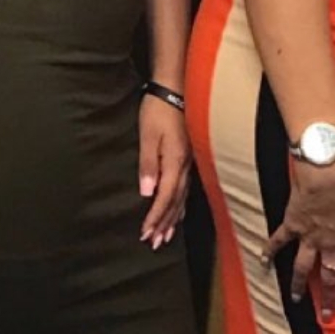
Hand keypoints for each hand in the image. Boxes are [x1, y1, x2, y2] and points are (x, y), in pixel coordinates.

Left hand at [139, 94, 190, 248]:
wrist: (175, 90)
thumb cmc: (157, 110)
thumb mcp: (148, 136)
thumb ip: (148, 165)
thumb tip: (147, 193)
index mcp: (174, 162)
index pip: (165, 197)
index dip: (155, 217)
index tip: (145, 233)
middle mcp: (185, 166)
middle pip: (176, 202)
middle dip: (164, 224)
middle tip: (154, 243)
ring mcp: (189, 163)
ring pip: (182, 198)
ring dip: (173, 219)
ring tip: (166, 236)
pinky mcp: (188, 158)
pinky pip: (186, 189)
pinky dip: (180, 205)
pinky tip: (178, 212)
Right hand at [262, 153, 334, 319]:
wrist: (328, 168)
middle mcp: (330, 243)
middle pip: (330, 276)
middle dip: (328, 297)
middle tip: (326, 317)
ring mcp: (309, 236)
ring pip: (303, 266)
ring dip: (299, 284)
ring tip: (295, 299)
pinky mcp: (293, 223)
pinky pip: (279, 240)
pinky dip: (270, 251)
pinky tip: (263, 263)